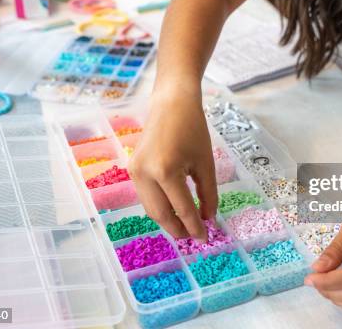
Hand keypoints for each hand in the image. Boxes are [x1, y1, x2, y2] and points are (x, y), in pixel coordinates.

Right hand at [129, 86, 217, 240]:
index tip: (205, 238)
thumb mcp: (205, 163)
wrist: (171, 103)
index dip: (195, 226)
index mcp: (165, 171)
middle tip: (194, 237)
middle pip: (160, 214)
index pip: (182, 209)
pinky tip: (174, 211)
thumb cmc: (193, 129)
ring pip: (150, 208)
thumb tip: (208, 218)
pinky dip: (160, 206)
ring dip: (167, 220)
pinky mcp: (133, 168)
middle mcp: (145, 174)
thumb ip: (208, 194)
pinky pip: (146, 196)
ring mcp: (135, 172)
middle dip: (177, 229)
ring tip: (185, 228)